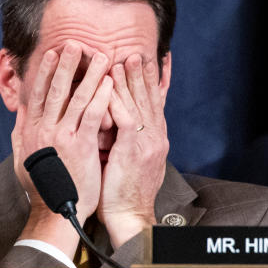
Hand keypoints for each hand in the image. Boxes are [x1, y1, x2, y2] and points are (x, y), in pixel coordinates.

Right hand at [11, 43, 112, 255]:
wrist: (56, 211)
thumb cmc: (42, 187)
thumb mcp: (23, 157)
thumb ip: (22, 132)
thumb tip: (20, 112)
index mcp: (31, 130)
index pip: (38, 93)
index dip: (45, 71)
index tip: (53, 53)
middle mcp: (44, 129)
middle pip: (55, 89)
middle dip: (65, 64)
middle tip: (75, 43)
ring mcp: (62, 136)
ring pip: (76, 97)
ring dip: (89, 74)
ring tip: (100, 56)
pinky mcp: (80, 145)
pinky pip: (92, 114)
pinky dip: (100, 96)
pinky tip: (109, 82)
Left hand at [98, 54, 168, 248]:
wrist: (130, 216)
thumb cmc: (122, 191)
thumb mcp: (128, 159)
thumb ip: (126, 138)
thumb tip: (116, 122)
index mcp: (154, 138)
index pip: (155, 103)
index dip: (152, 82)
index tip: (148, 62)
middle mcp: (155, 137)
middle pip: (150, 98)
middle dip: (143, 74)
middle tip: (136, 52)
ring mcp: (146, 143)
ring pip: (139, 104)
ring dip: (131, 80)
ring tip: (125, 59)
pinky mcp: (133, 150)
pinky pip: (127, 119)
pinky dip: (119, 101)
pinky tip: (111, 86)